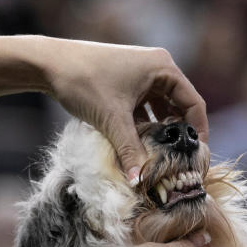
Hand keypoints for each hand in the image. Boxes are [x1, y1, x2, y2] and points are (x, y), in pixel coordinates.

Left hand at [42, 39, 208, 180]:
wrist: (48, 64)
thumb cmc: (83, 82)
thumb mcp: (111, 120)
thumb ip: (129, 150)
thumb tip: (139, 181)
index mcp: (163, 67)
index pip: (194, 104)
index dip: (198, 132)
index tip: (197, 157)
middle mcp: (157, 66)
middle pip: (180, 106)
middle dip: (178, 134)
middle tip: (180, 161)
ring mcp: (141, 73)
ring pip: (161, 107)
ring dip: (160, 130)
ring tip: (159, 155)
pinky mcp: (127, 80)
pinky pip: (145, 106)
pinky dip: (144, 124)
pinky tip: (138, 143)